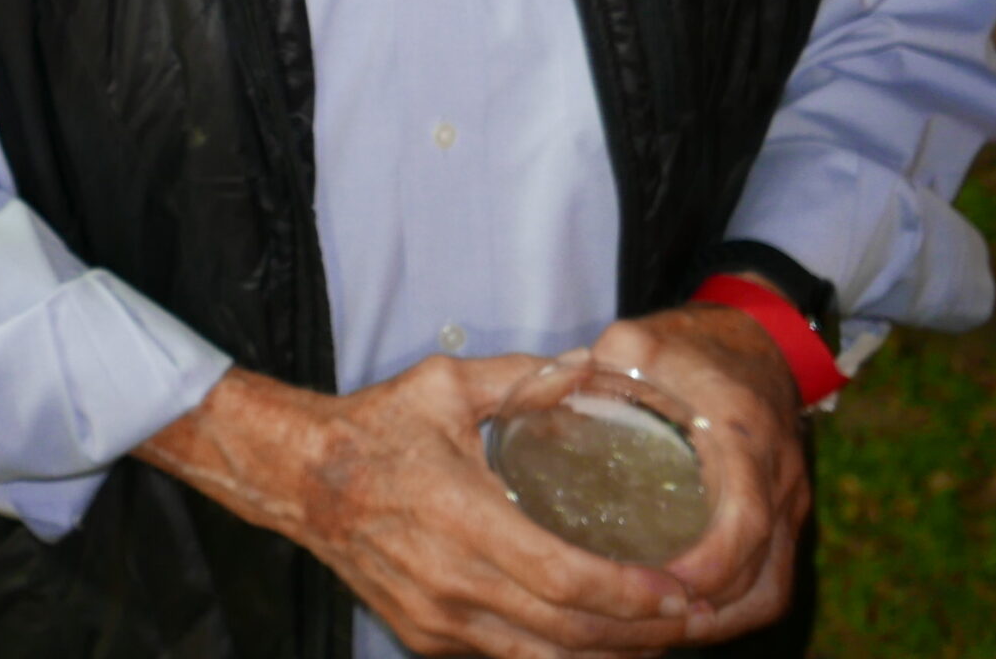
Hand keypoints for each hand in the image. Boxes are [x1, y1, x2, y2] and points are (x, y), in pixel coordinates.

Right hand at [144, 362, 696, 657]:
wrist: (299, 476)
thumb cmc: (377, 426)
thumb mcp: (446, 386)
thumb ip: (523, 377)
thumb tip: (594, 365)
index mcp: (460, 516)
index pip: (561, 577)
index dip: (628, 593)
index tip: (679, 590)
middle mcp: (451, 582)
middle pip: (566, 631)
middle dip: (640, 633)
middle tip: (696, 618)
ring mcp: (438, 619)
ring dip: (609, 656)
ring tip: (664, 639)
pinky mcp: (427, 637)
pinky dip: (562, 658)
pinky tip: (602, 645)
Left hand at [579, 306, 807, 644]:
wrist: (755, 340)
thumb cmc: (694, 344)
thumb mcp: (646, 340)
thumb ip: (606, 358)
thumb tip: (563, 382)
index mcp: (745, 436)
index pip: (745, 520)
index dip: (709, 563)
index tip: (662, 587)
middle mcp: (778, 480)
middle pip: (760, 575)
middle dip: (704, 612)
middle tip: (638, 626)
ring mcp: (787, 506)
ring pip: (767, 590)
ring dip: (718, 622)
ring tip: (650, 636)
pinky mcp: (779, 520)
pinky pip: (769, 583)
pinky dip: (729, 611)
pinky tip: (679, 623)